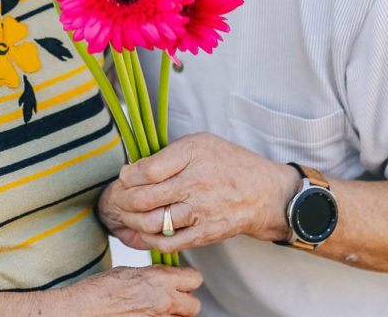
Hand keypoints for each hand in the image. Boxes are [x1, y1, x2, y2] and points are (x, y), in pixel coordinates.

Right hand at [59, 265, 202, 315]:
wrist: (83, 310)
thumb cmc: (99, 291)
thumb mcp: (129, 272)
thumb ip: (153, 275)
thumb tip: (166, 277)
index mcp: (159, 279)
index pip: (195, 278)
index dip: (187, 280)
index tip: (182, 282)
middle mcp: (164, 300)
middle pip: (194, 305)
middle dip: (184, 302)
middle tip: (170, 300)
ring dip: (172, 315)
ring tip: (153, 310)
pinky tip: (144, 316)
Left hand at [98, 133, 300, 252]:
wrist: (267, 194)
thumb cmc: (230, 164)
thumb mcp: (201, 144)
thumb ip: (168, 154)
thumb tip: (133, 169)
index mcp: (194, 154)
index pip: (146, 170)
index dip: (128, 176)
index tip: (126, 176)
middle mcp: (197, 182)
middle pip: (144, 198)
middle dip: (123, 200)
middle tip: (120, 198)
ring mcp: (201, 211)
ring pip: (152, 223)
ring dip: (133, 221)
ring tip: (129, 215)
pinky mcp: (205, 233)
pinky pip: (168, 242)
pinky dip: (149, 240)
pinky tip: (144, 232)